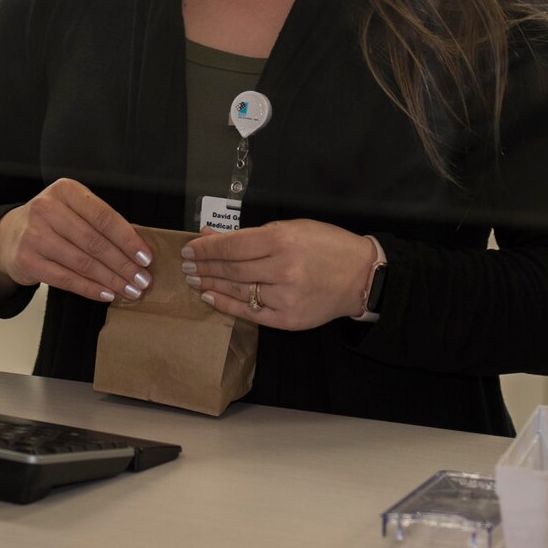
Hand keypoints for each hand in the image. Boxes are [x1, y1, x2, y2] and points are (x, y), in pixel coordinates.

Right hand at [0, 178, 152, 304]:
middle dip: (124, 264)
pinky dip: (91, 289)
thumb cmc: (51, 223)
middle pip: (95, 242)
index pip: (104, 217)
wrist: (8, 237)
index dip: (128, 239)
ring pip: (83, 263)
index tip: (146, 257)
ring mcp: (34, 235)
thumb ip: (99, 222)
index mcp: (65, 190)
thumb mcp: (71, 209)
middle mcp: (46, 209)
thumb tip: (137, 251)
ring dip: (111, 280)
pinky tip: (107, 294)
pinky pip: (66, 279)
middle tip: (143, 280)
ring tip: (130, 290)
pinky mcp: (28, 260)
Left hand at [183, 220, 376, 329]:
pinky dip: (227, 304)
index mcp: (283, 241)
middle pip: (230, 269)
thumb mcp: (290, 228)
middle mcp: (283, 270)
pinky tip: (211, 296)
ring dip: (210, 284)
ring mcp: (285, 297)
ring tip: (193, 278)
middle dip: (203, 266)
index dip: (206, 248)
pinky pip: (250, 313)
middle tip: (186, 264)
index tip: (189, 248)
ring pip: (237, 290)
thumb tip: (213, 235)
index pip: (231, 246)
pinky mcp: (288, 319)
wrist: (361, 276)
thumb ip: (250, 234)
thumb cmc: (327, 246)